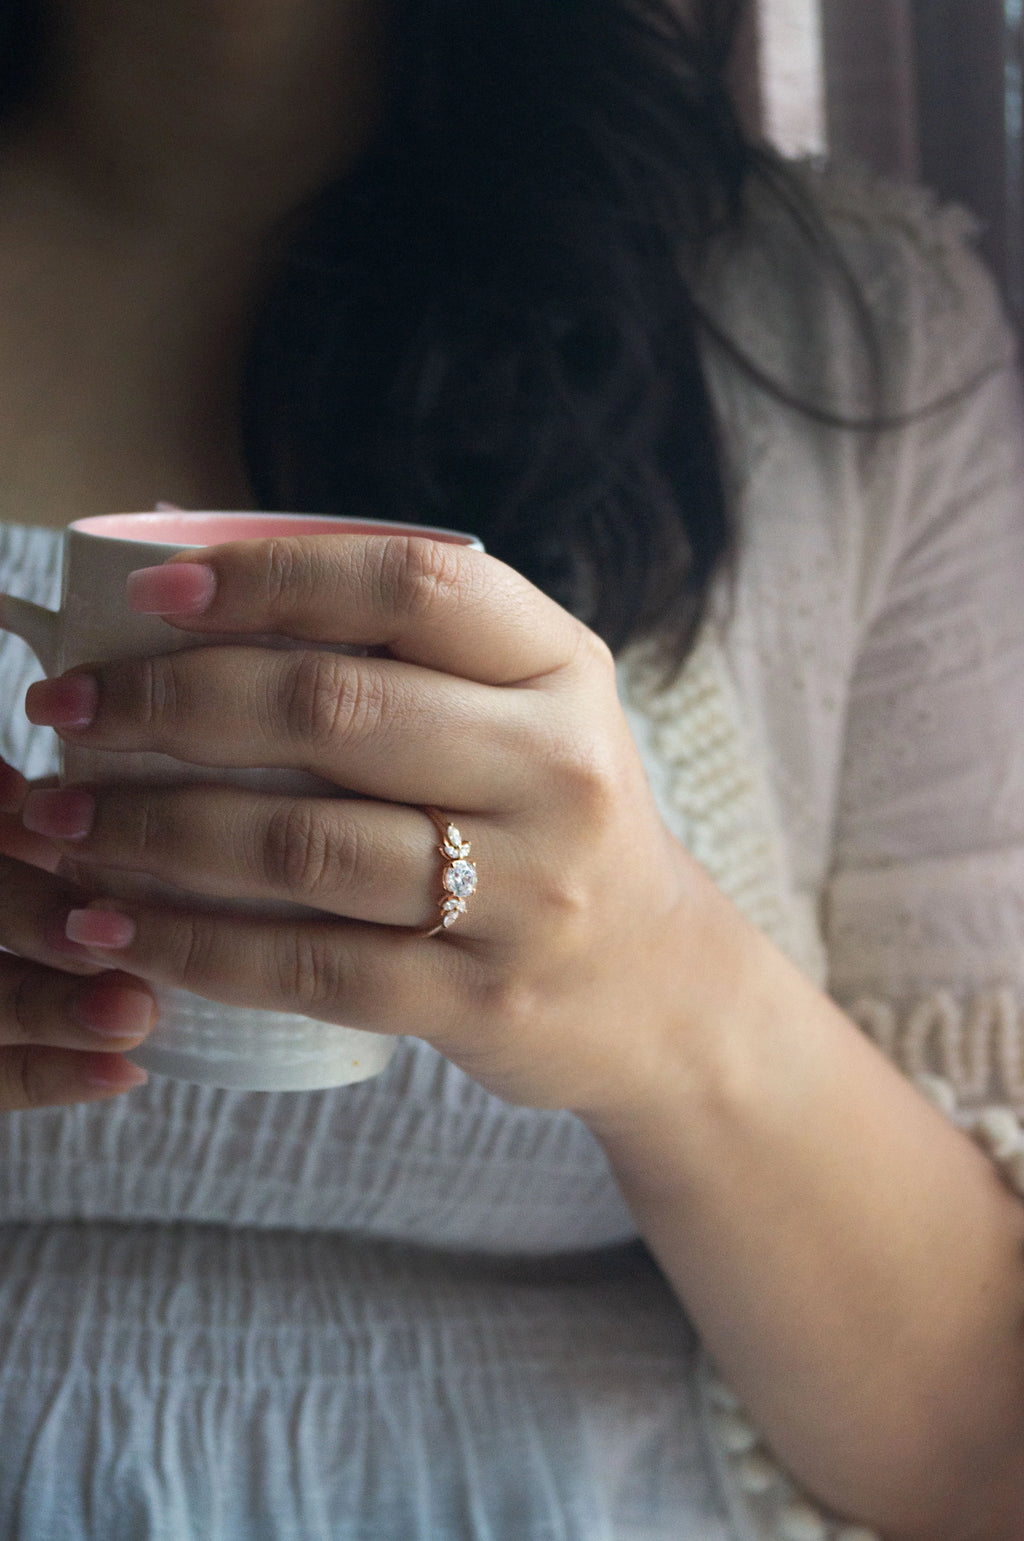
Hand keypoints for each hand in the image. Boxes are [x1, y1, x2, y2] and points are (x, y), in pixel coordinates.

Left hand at [21, 535, 735, 1115]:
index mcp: (562, 669)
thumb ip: (412, 658)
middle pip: (331, 710)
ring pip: (303, 843)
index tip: (148, 592)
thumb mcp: (531, 715)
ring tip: (61, 823)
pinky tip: (117, 925)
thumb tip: (199, 606)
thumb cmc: (558, 826)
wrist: (664, 988)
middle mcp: (556, 770)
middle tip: (66, 712)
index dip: (268, 576)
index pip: (411, 585)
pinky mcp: (482, 998)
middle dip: (168, 704)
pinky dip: (194, 942)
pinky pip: (309, 965)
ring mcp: (527, 892)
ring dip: (153, 829)